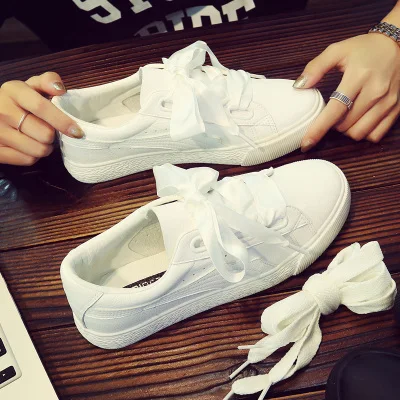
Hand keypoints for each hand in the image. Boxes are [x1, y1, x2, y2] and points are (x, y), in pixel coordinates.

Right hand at [0, 72, 83, 165]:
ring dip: (45, 147)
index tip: (77, 132)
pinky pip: (27, 160)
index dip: (62, 121)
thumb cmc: (19, 100)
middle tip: (48, 130)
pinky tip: (28, 147)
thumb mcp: (31, 86)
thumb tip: (60, 89)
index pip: (41, 107)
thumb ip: (48, 81)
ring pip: (38, 150)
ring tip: (40, 139)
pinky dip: (33, 156)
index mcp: (13, 91)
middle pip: (44, 134)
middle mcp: (1, 110)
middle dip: (52, 135)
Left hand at [294, 33, 399, 150]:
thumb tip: (299, 85)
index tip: (306, 143)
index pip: (335, 110)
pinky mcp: (397, 109)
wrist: (399, 43)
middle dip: (333, 125)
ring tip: (345, 116)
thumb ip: (316, 67)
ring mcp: (388, 102)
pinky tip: (359, 121)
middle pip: (345, 126)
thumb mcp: (337, 50)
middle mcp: (375, 91)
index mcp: (358, 76)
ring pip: (359, 133)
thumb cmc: (365, 48)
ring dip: (347, 131)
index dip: (318, 129)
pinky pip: (376, 135)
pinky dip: (364, 133)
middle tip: (333, 113)